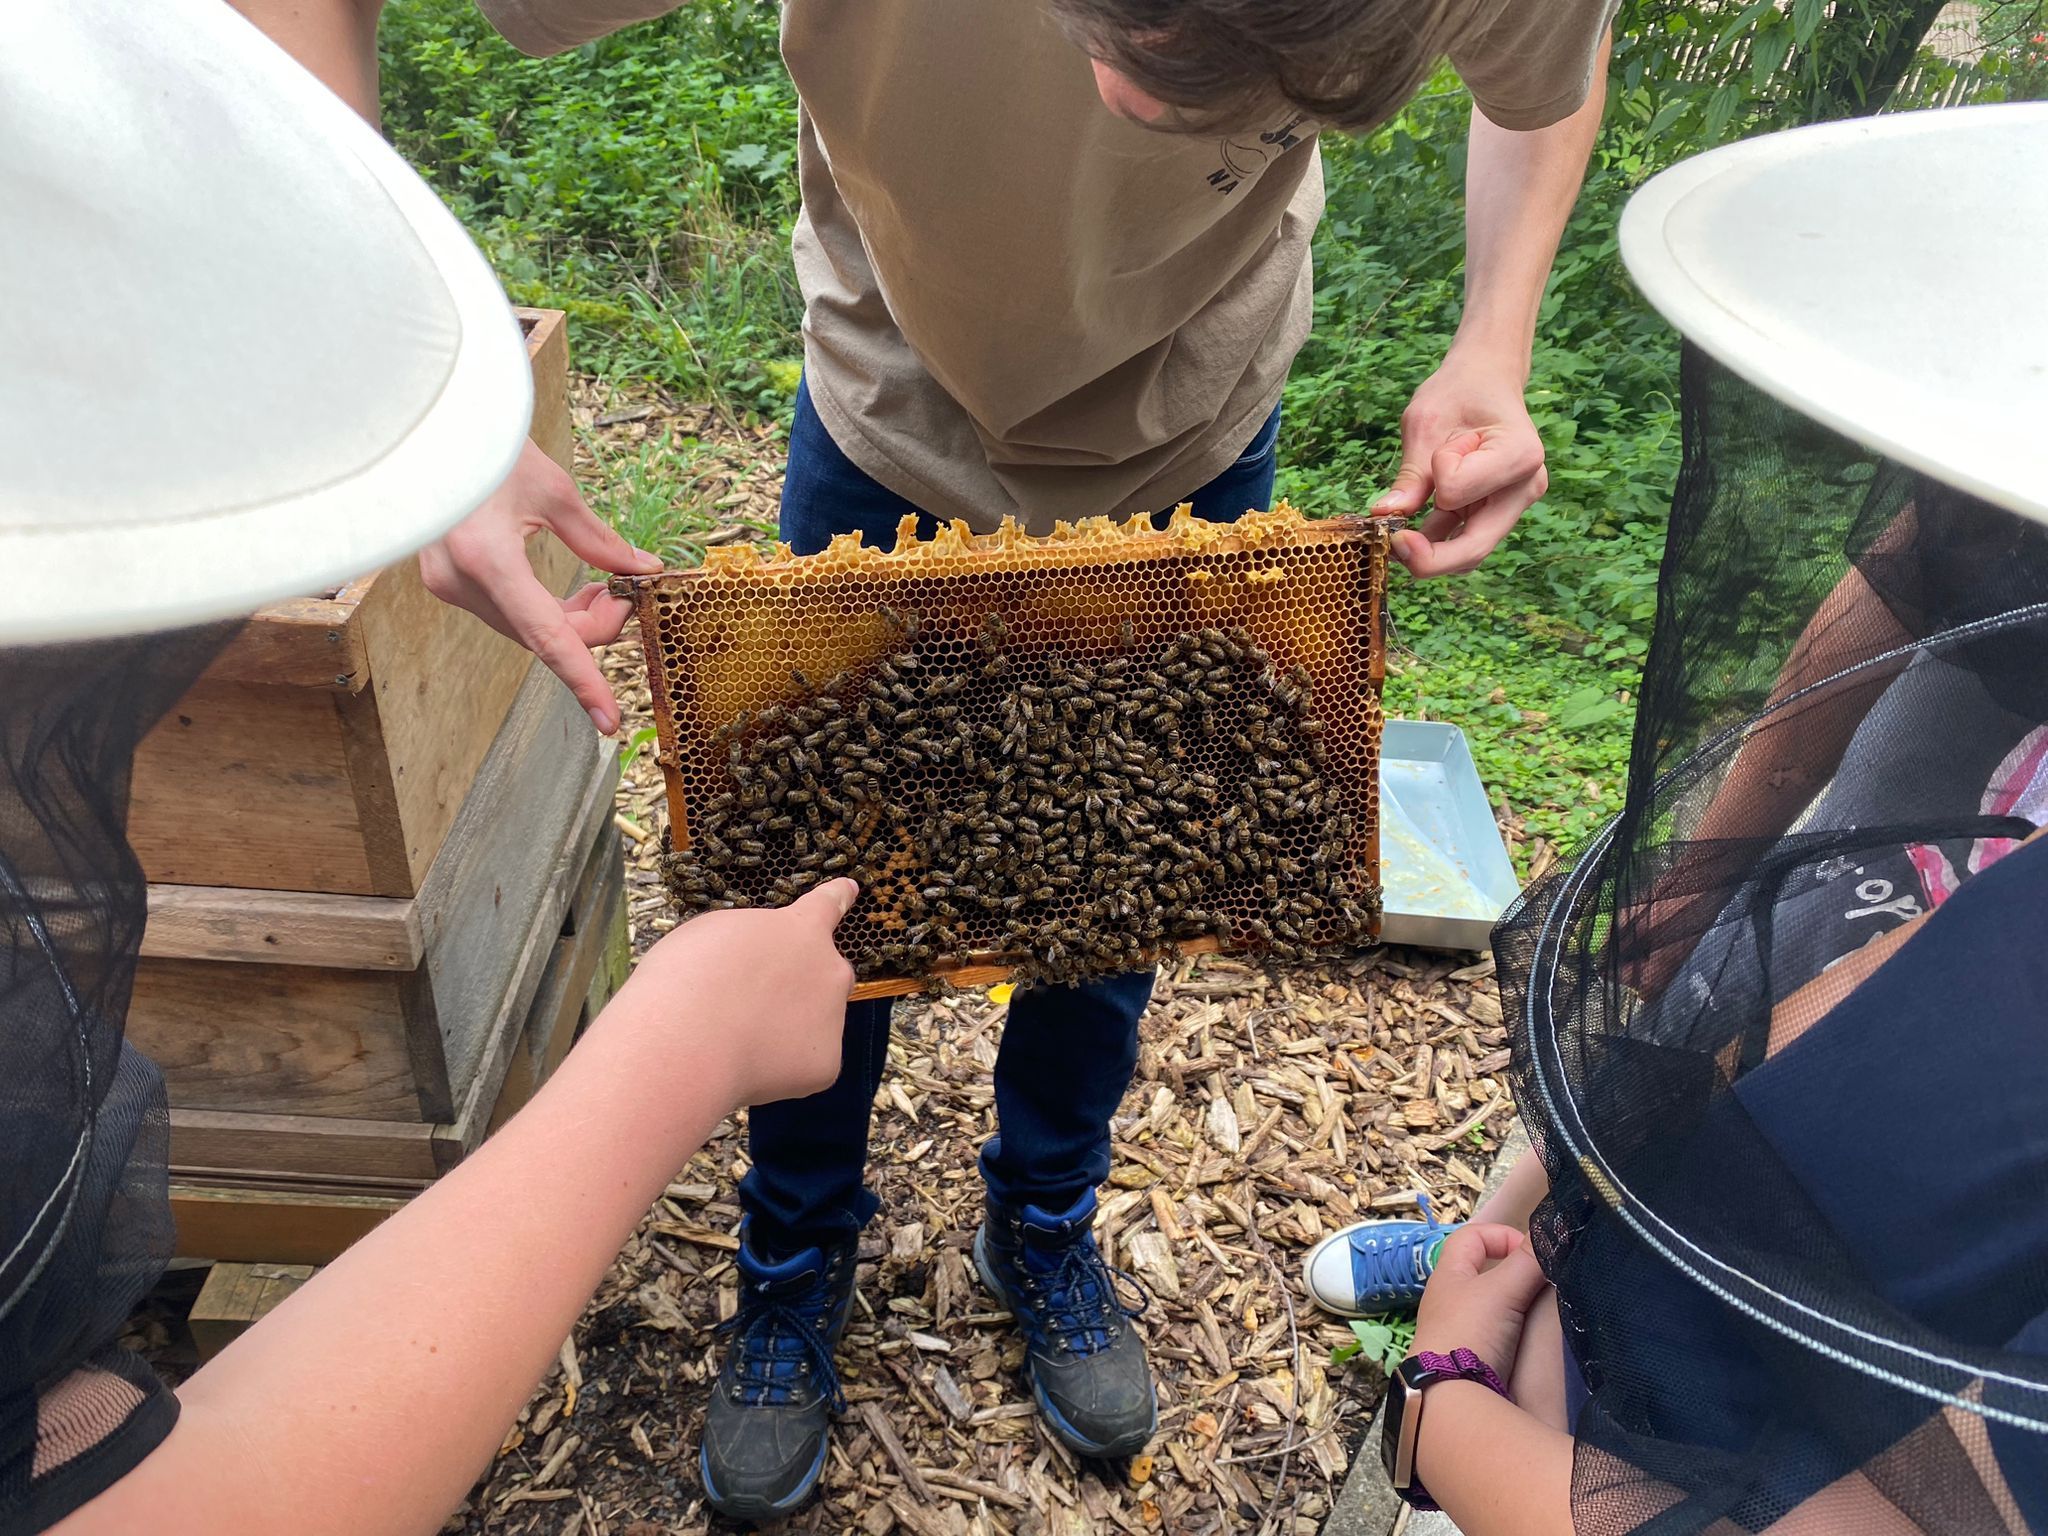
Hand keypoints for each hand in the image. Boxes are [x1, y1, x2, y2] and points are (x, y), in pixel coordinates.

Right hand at [419, 438, 662, 733]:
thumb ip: (599, 541)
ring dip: (572, 618)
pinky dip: (545, 609)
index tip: (608, 721)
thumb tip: (640, 571)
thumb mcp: (553, 489)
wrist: (426, 427)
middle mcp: (461, 582)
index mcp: (488, 559)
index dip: (583, 682)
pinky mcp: (446, 582)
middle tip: (628, 592)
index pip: (547, 638)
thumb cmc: (487, 444)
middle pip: (544, 636)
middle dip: (594, 625)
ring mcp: (447, 586)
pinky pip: (509, 615)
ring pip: (528, 630)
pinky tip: (570, 587)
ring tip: (603, 582)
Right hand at [614, 878, 859, 1108]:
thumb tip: (758, 964)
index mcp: (801, 929)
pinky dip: (780, 1069)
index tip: (850, 889)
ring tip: (735, 1038)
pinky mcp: (826, 1064)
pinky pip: (804, 1065)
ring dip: (784, 1029)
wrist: (686, 1042)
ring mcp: (833, 1018)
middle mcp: (829, 970)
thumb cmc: (686, 978)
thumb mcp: (714, 934)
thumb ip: (750, 943)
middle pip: (824, 974)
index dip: (837, 897)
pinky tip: (746, 1066)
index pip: (826, 905)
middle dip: (800, 986)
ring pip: (812, 1024)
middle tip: (751, 1004)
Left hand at [1375, 350, 1546, 578]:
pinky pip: (1465, 542)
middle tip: (1389, 545)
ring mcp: (1515, 505)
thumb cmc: (1459, 392)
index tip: (1441, 446)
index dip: (1434, 475)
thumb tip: (1384, 516)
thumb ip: (1411, 475)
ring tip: (1396, 533)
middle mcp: (1526, 487)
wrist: (1486, 380)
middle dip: (1428, 557)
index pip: (1456, 490)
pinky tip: (1411, 532)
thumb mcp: (1425, 424)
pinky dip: (1437, 542)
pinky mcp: (1498, 513)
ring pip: (1470, 553)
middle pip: (1474, 547)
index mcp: (1519, 454)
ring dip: (1430, 552)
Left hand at [1411, 1224, 1551, 1378]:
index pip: (1471, 1237)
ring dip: (1518, 1306)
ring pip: (1493, 1307)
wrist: (1450, 1399)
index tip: (1531, 1253)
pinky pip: (1496, 1336)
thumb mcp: (1501, 1290)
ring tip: (1543, 1314)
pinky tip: (1532, 1342)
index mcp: (1449, 1275)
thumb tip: (1552, 1231)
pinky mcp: (1470, 1361)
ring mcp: (1459, 1332)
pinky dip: (1516, 1334)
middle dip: (1516, 1274)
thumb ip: (1528, 1261)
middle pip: (1484, 1273)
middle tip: (1544, 1284)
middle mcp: (1449, 1300)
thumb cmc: (1469, 1332)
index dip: (1501, 1235)